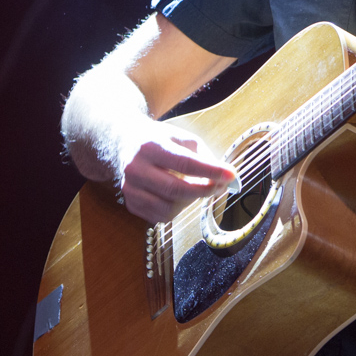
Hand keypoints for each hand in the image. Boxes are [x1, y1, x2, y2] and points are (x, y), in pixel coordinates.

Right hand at [116, 116, 235, 223]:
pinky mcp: (130, 204)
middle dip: (205, 190)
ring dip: (190, 201)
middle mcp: (136, 168)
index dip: (210, 171)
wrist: (125, 143)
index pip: (184, 163)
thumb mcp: (183, 138)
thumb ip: (204, 156)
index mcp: (150, 146)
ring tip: (195, 188)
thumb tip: (226, 178)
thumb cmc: (160, 141)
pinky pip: (161, 217)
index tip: (230, 175)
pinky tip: (178, 196)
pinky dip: (177, 210)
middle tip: (220, 186)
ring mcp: (130, 189)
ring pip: (169, 208)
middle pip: (176, 189)